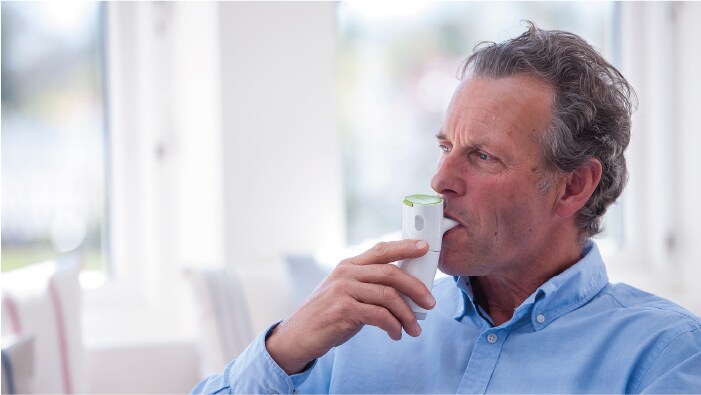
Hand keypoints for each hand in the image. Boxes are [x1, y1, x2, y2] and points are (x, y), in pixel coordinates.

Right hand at [265, 239, 434, 374]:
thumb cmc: (326, 316)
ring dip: (407, 314)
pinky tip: (396, 334)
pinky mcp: (343, 310)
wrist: (296, 336)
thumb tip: (406, 292)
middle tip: (430, 303)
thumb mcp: (346, 293)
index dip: (404, 246)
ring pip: (388, 296)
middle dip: (415, 288)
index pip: (380, 250)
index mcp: (348, 265)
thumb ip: (370, 287)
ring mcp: (343, 291)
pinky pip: (379, 315)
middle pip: (390, 273)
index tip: (424, 247)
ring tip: (414, 329)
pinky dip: (393, 326)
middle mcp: (346, 273)